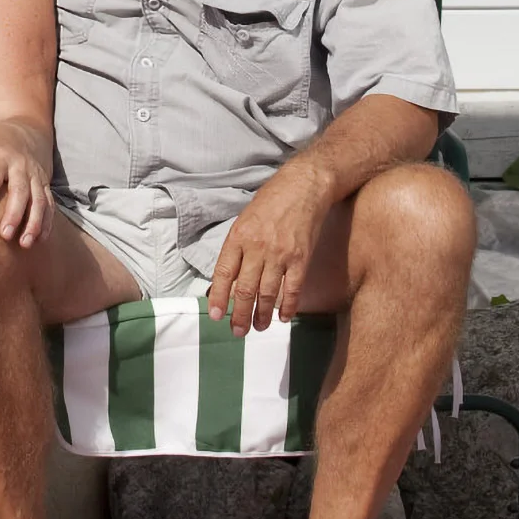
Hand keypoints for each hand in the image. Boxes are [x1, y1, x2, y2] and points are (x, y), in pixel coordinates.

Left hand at [0, 120, 53, 248]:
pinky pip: (49, 204)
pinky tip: (40, 240)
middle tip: (5, 235)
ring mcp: (36, 176)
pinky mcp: (46, 184)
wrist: (24, 130)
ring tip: (25, 244)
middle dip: (14, 214)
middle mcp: (21, 166)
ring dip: (34, 222)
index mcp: (0, 157)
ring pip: (38, 200)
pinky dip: (47, 222)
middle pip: (20, 191)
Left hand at [207, 159, 331, 335]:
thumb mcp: (244, 220)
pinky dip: (288, 306)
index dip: (218, 297)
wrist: (303, 186)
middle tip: (237, 331)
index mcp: (239, 237)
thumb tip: (228, 278)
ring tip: (258, 328)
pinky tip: (283, 317)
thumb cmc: (271, 201)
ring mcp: (281, 254)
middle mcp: (258, 247)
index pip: (224, 273)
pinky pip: (293, 289)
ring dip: (262, 315)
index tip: (215, 315)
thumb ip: (237, 248)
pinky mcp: (301, 258)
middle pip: (245, 289)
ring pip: (268, 293)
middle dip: (239, 314)